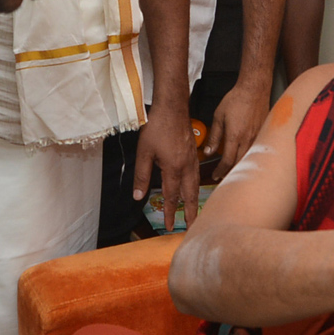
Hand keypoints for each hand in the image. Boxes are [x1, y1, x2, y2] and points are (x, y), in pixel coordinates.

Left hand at [134, 105, 199, 231]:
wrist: (172, 108)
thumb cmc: (157, 127)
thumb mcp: (143, 152)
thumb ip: (141, 176)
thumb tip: (138, 196)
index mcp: (174, 168)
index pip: (172, 197)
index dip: (171, 213)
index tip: (171, 226)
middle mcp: (186, 166)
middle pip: (190, 195)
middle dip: (191, 213)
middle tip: (192, 226)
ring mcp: (192, 159)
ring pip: (195, 185)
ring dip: (195, 201)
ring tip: (194, 211)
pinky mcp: (193, 153)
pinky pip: (196, 175)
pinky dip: (195, 186)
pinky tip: (191, 187)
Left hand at [204, 82, 269, 179]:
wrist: (254, 89)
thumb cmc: (237, 99)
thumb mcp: (218, 116)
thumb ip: (214, 136)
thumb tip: (209, 151)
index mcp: (235, 136)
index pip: (227, 161)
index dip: (220, 171)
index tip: (216, 175)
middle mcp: (248, 139)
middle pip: (240, 164)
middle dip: (230, 173)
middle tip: (223, 177)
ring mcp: (257, 137)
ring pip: (249, 158)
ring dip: (240, 166)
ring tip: (232, 170)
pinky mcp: (264, 134)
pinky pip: (256, 151)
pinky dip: (249, 157)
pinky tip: (245, 158)